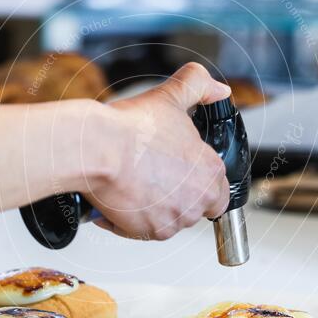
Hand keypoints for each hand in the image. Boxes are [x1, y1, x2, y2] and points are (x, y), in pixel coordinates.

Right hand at [84, 63, 230, 239]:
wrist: (98, 149)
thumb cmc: (130, 130)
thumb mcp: (170, 96)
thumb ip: (199, 86)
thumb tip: (218, 89)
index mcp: (210, 170)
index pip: (219, 191)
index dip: (196, 181)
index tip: (179, 175)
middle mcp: (197, 199)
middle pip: (192, 206)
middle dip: (173, 195)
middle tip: (151, 175)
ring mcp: (175, 219)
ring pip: (168, 219)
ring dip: (153, 207)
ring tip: (134, 182)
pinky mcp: (149, 232)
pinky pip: (142, 230)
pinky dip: (129, 219)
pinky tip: (120, 196)